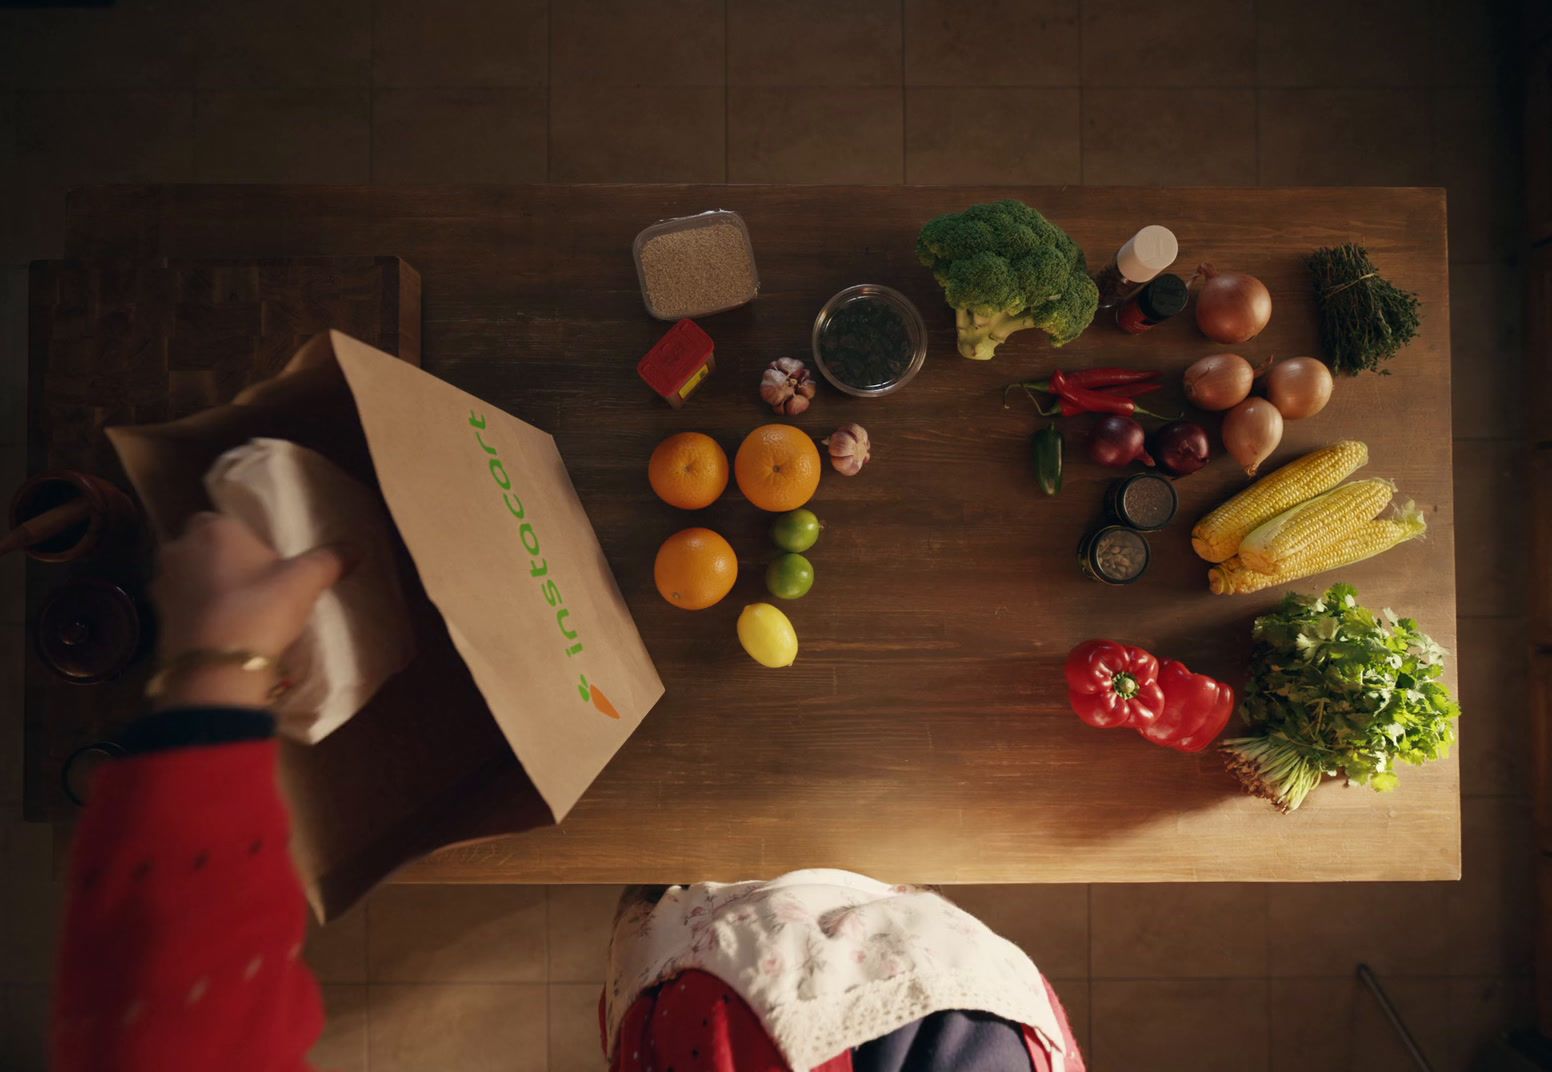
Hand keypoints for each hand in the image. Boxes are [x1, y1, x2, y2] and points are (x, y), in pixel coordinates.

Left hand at [150, 512, 351, 708]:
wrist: (217, 666)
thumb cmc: (260, 607)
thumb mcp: (305, 581)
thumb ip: (329, 560)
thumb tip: (357, 549)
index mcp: (214, 528)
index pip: (220, 520)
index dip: (239, 538)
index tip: (260, 559)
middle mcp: (180, 549)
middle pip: (199, 547)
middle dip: (217, 560)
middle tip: (249, 583)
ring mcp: (163, 585)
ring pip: (186, 577)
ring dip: (203, 587)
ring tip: (234, 610)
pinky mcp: (157, 619)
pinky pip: (180, 607)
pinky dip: (195, 614)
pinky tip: (219, 631)